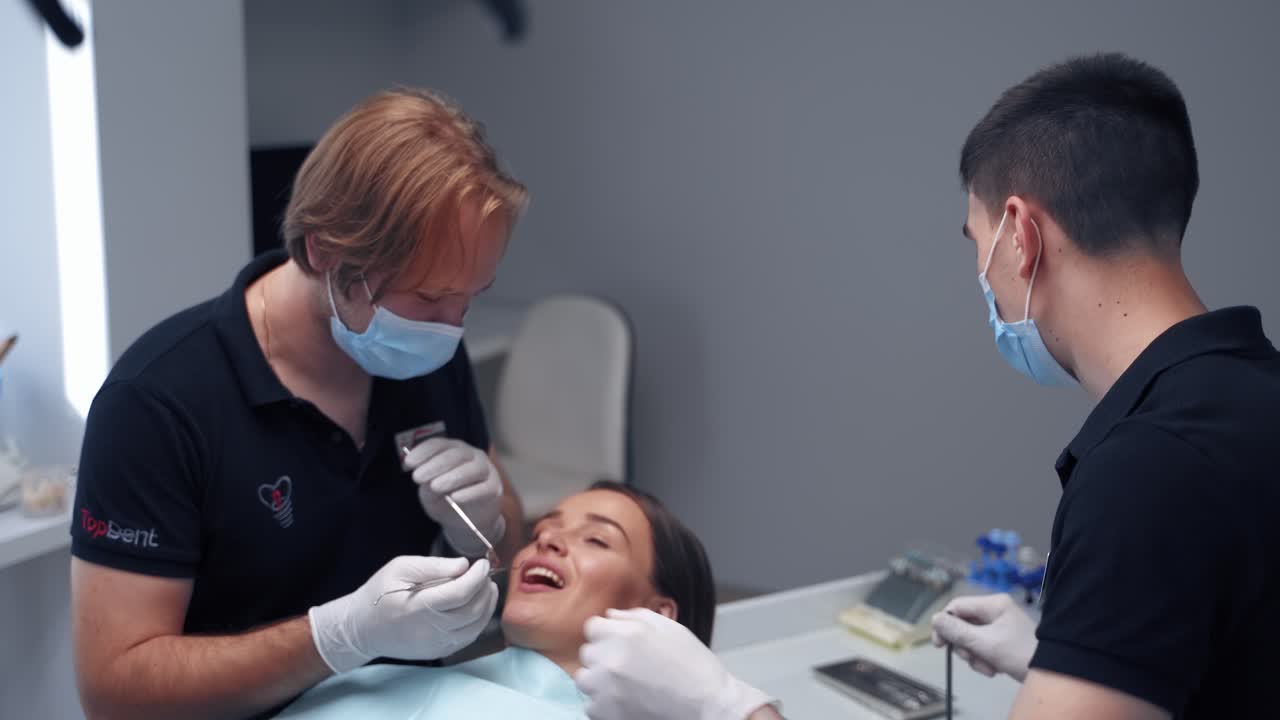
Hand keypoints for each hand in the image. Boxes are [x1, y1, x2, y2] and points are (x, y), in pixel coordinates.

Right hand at [308, 556, 497, 673]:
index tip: (483, 563)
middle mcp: (430, 630)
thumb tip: (464, 565)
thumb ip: (434, 566)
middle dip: (485, 589)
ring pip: (475, 627)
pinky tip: (478, 606)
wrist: (363, 629)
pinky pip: (468, 637)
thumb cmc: (379, 594)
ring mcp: (436, 645)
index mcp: (419, 607)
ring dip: (487, 605)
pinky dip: (479, 621)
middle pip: (472, 610)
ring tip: (487, 587)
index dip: (477, 577)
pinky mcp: (438, 652)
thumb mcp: (400, 568)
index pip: (460, 593)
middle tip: (485, 573)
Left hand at [404, 438, 504, 555]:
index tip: (408, 463)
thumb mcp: (430, 494)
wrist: (467, 520)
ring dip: (453, 476)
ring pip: (473, 468)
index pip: (439, 445)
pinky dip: (470, 492)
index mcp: (453, 451)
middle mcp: (471, 455)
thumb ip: (427, 486)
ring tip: (435, 486)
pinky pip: (484, 488)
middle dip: (435, 465)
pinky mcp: (494, 488)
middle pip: (456, 454)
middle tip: (417, 477)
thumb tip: (426, 480)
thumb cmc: (446, 500)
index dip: (423, 452)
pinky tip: (456, 497)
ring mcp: (485, 470)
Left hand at [575, 608, 775, 719]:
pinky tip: (628, 701)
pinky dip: (605, 704)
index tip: (617, 643)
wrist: (708, 707)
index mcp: (626, 635)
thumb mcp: (670, 629)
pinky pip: (591, 704)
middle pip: (587, 653)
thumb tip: (610, 616)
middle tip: (627, 666)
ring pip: (585, 679)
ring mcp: (605, 690)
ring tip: (626, 685)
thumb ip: (634, 617)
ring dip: (600, 680)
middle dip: (603, 656)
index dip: (606, 634)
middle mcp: (610, 660)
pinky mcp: (605, 714)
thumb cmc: (694, 667)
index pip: (592, 627)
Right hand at [931, 593, 1037, 680]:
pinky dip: (984, 659)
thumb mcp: (985, 643)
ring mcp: (1000, 625)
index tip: (939, 644)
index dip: (944, 624)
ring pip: (972, 638)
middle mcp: (996, 610)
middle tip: (970, 658)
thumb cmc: (1020, 653)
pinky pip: (983, 646)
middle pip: (963, 624)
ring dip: (975, 655)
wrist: (1053, 672)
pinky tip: (994, 669)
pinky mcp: (1004, 639)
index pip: (957, 607)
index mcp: (993, 604)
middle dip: (964, 645)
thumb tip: (934, 619)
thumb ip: (957, 631)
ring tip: (988, 667)